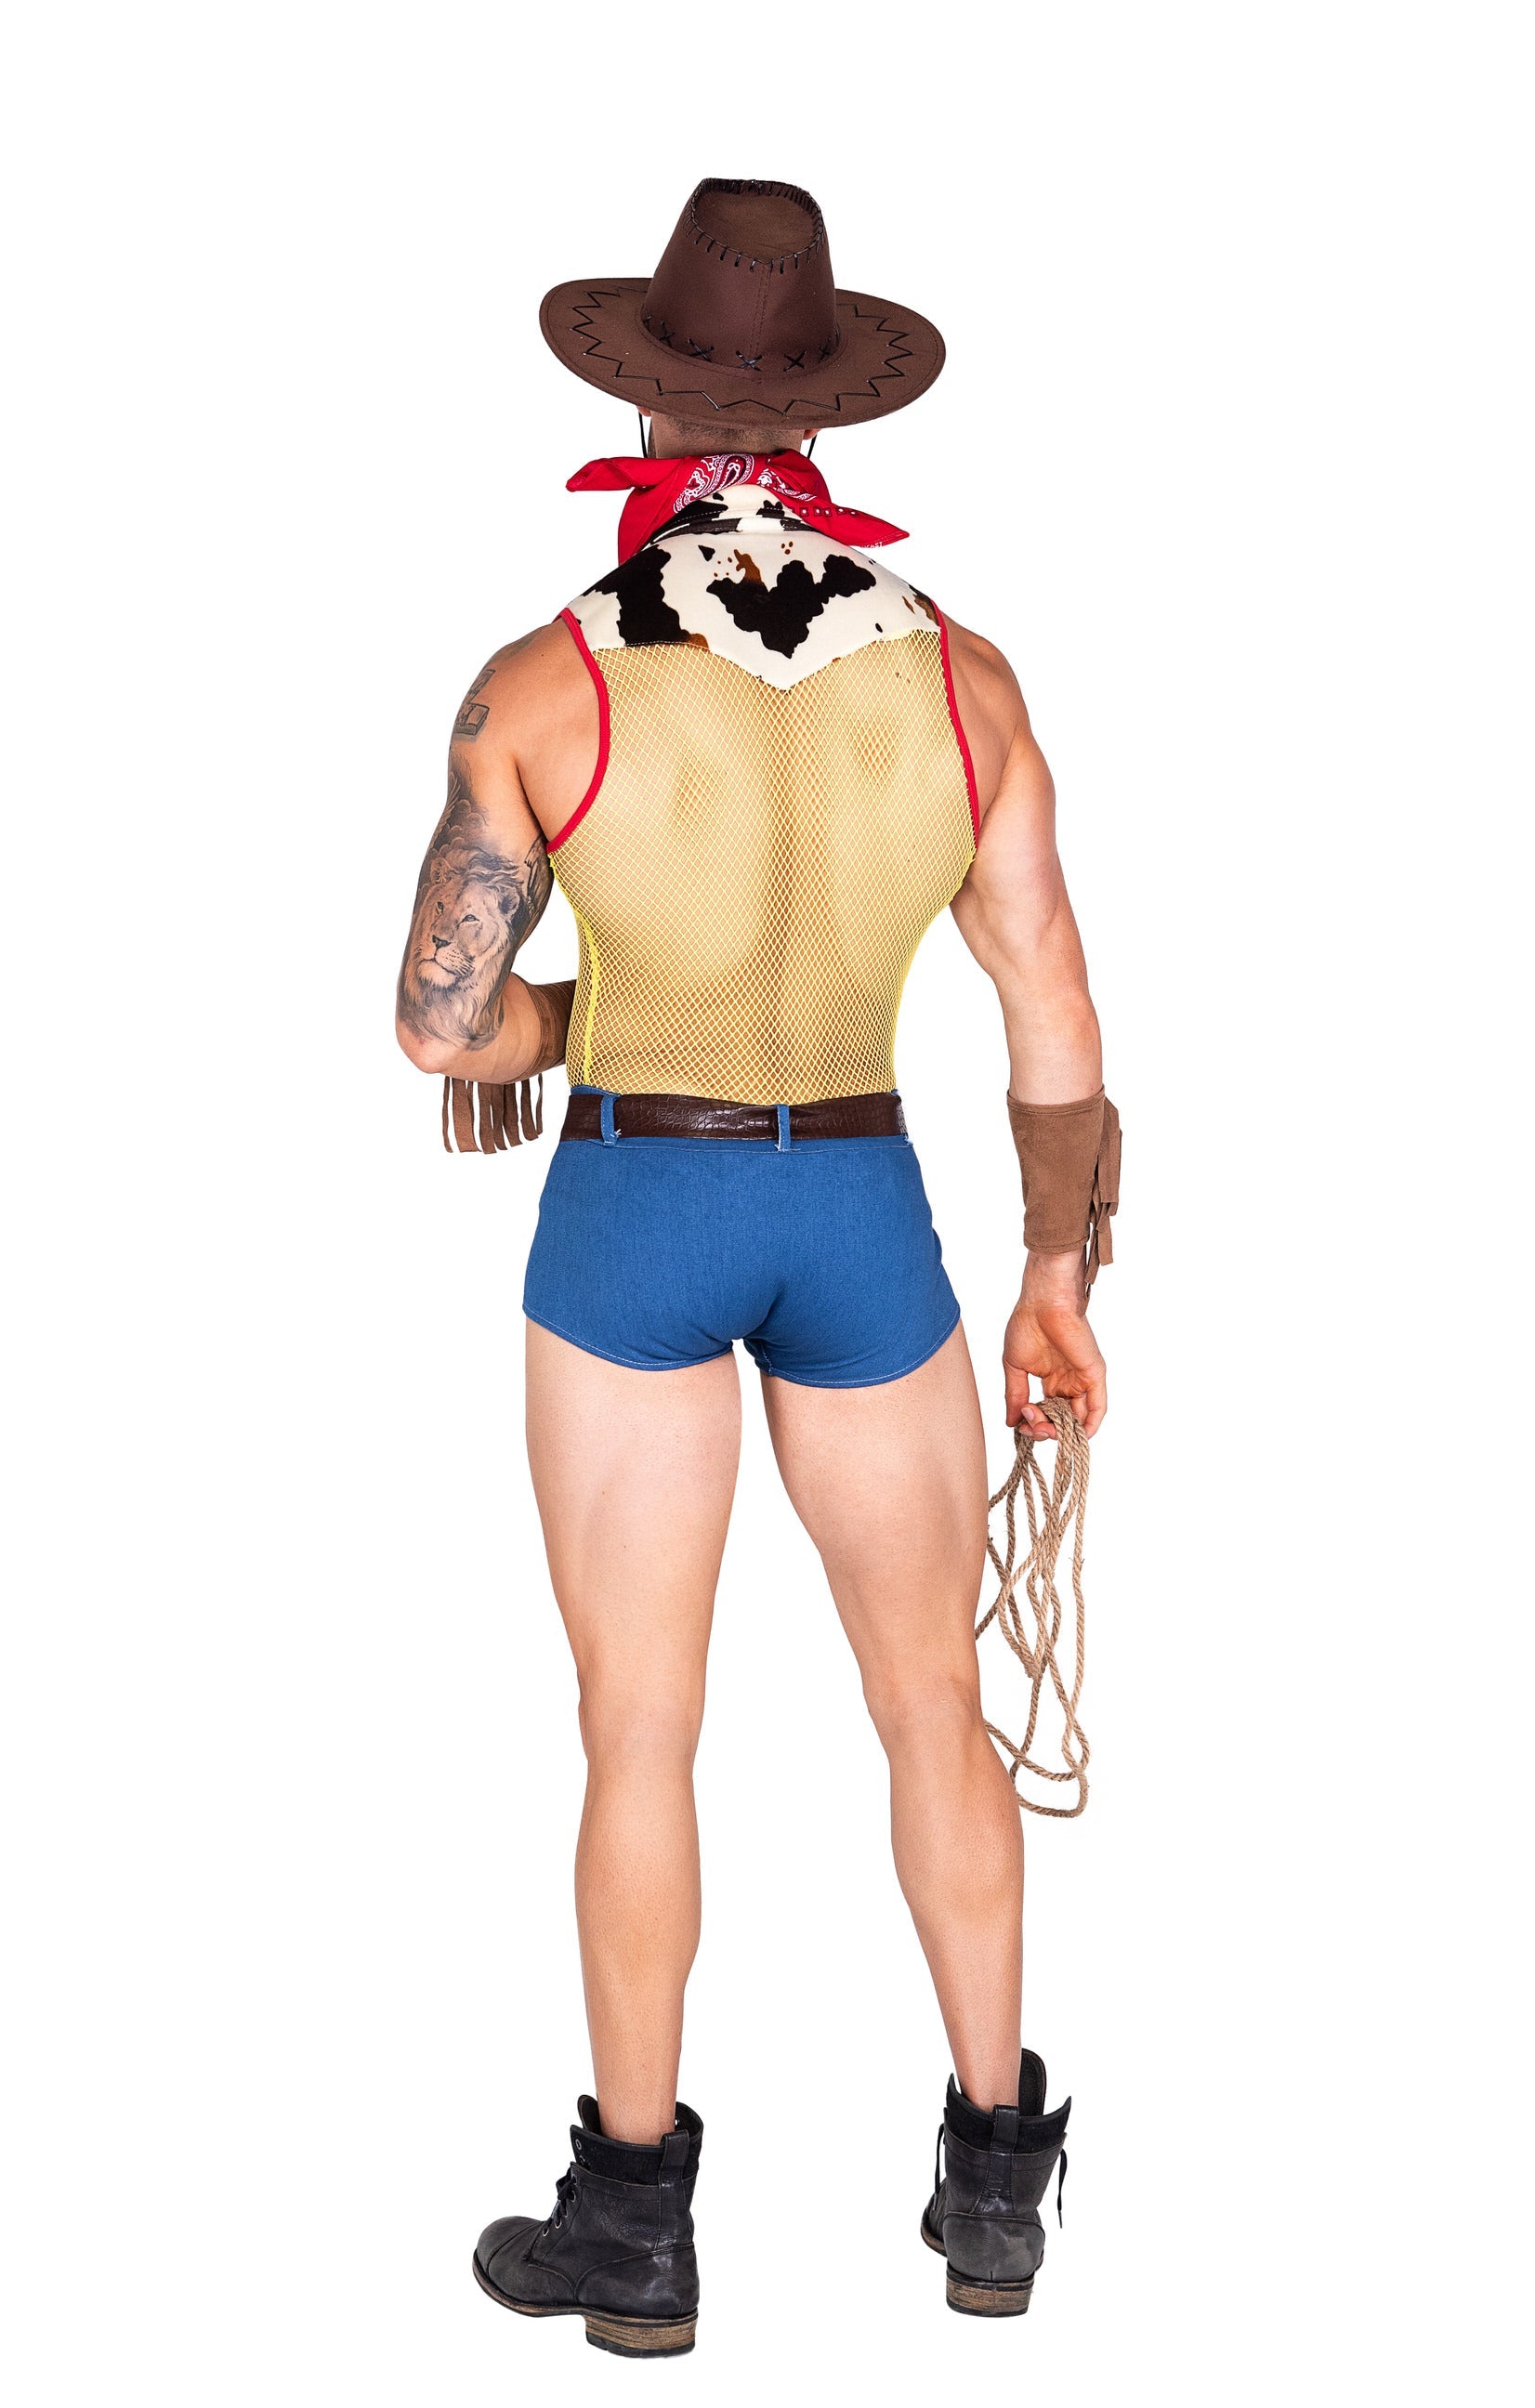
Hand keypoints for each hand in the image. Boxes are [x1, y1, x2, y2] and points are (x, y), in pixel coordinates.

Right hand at [1003, 1251, 1106, 1438]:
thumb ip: (1015, 1395)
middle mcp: (1068, 1382)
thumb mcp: (1015, 1367)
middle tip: (1030, 1423)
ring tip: (1042, 1427)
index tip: (1020, 1421)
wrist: (1042, 1303)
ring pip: (1079, 1419)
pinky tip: (1074, 1434)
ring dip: (1061, 1431)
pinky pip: (1098, 1408)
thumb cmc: (1027, 1325)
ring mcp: (1081, 1379)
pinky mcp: (1093, 1375)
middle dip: (1045, 1430)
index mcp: (1051, 1379)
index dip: (1034, 1424)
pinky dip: (1089, 1426)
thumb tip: (1011, 1422)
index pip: (1046, 1413)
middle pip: (1062, 1420)